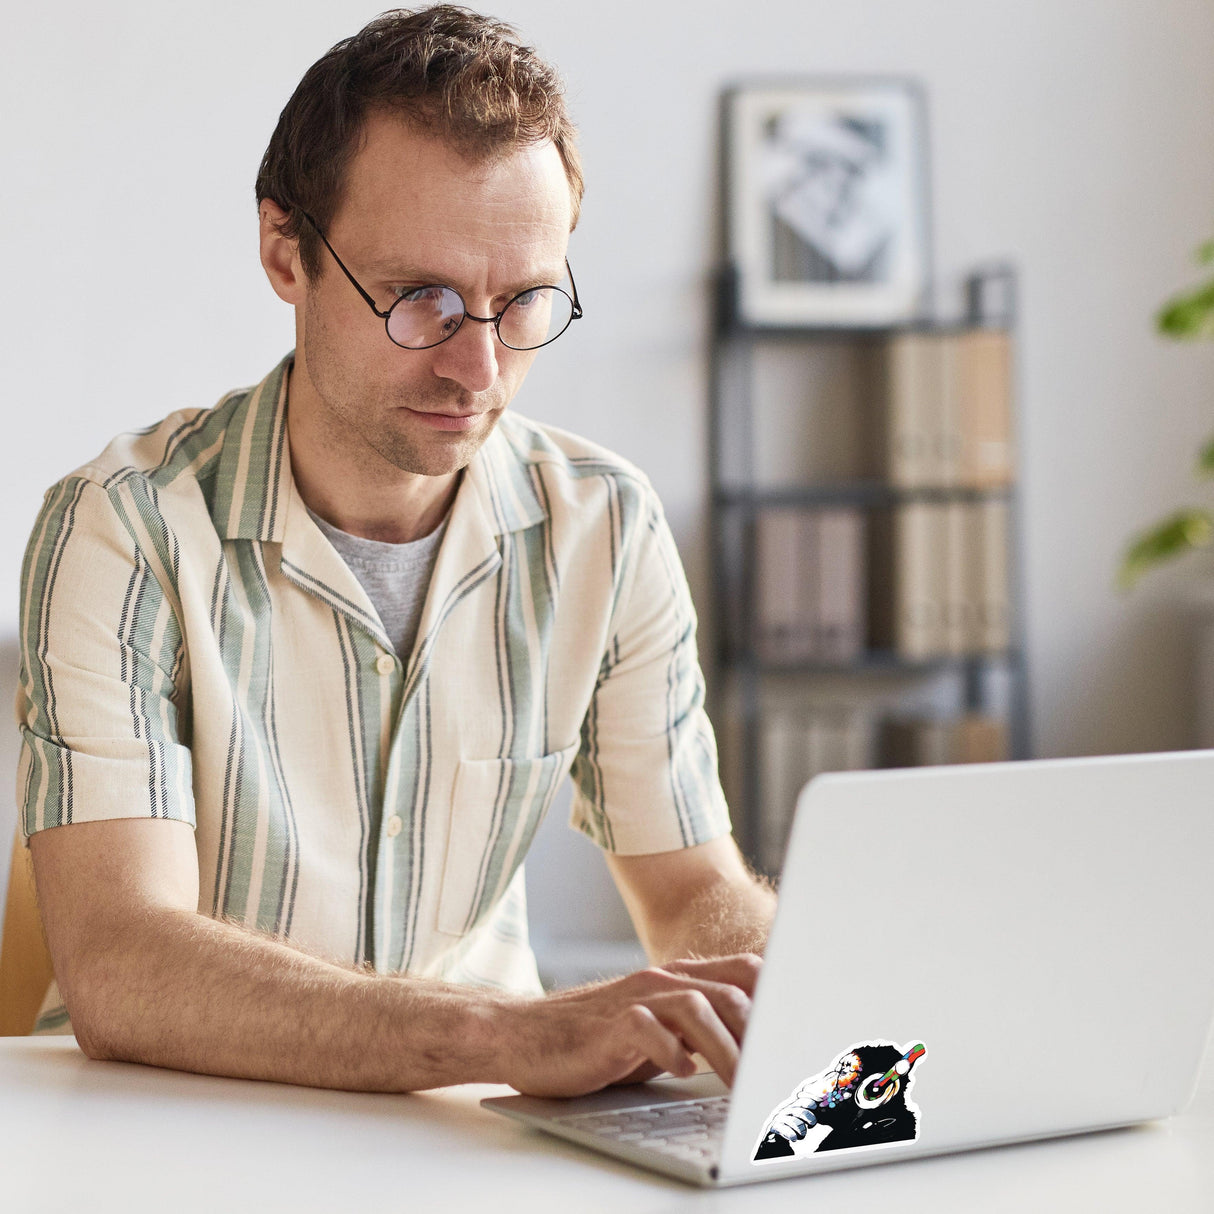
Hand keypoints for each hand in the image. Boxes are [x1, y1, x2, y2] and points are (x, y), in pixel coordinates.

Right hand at [496, 953, 760, 1097]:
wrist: (524, 1034)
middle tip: (782, 1073)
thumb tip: (760, 1053)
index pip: (747, 971)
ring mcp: (635, 998)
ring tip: (743, 1085)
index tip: (809, 1030)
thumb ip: (702, 1029)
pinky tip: (681, 1072)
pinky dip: (671, 1051)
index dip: (783, 995)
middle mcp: (662, 980)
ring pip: (698, 1008)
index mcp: (680, 978)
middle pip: (732, 991)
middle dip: (764, 1033)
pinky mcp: (609, 1025)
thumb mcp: (659, 1029)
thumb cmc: (597, 1039)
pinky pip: (648, 1029)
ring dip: (728, 1049)